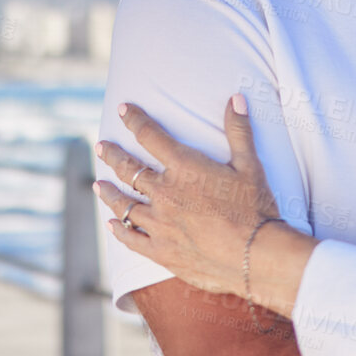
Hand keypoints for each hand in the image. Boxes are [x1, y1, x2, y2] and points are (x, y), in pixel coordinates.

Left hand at [95, 96, 280, 298]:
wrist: (256, 256)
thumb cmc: (256, 209)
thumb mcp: (250, 166)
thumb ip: (239, 130)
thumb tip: (236, 98)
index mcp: (184, 168)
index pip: (150, 135)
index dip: (135, 119)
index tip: (123, 109)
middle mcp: (165, 193)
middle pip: (128, 169)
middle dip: (112, 155)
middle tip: (102, 147)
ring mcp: (160, 224)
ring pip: (124, 204)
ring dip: (109, 192)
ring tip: (99, 185)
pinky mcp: (162, 251)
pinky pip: (131, 239)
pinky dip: (119, 230)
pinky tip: (112, 225)